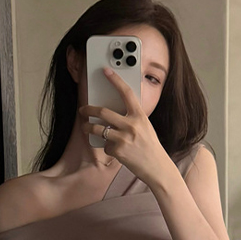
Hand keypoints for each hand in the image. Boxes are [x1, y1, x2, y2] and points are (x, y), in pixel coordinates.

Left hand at [78, 67, 173, 188]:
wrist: (157, 168)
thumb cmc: (150, 147)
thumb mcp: (145, 127)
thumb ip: (132, 118)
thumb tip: (113, 113)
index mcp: (140, 116)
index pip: (126, 93)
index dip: (115, 80)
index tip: (106, 72)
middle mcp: (131, 125)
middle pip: (103, 112)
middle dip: (88, 109)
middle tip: (83, 109)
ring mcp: (124, 138)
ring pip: (98, 129)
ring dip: (88, 127)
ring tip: (86, 127)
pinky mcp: (118, 151)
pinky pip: (105, 146)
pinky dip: (107, 148)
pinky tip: (116, 151)